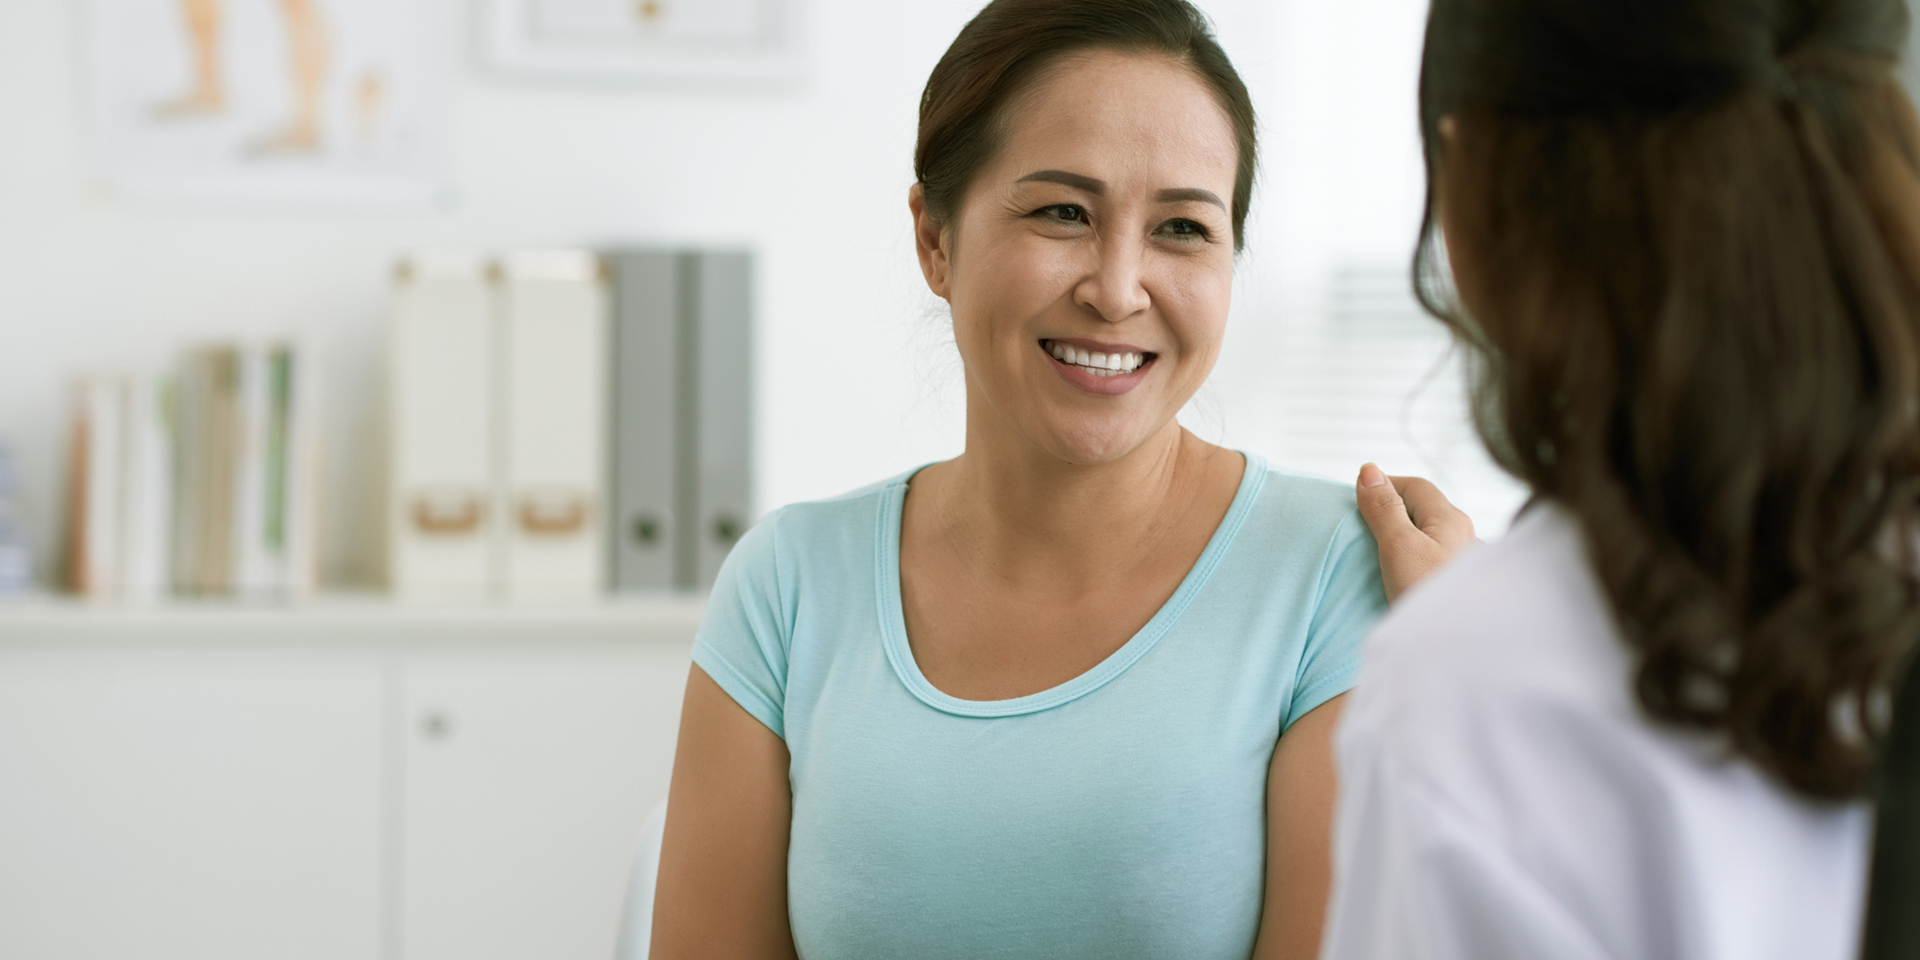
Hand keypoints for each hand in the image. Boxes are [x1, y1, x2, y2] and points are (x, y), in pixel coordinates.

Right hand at [1355, 463, 1475, 602]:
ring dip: (1408, 537)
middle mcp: (1465, 536)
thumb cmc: (1429, 593)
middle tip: (1364, 525)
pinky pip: (1437, 561)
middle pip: (1426, 510)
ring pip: (1434, 538)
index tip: (1357, 498)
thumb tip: (1369, 469)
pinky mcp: (1461, 588)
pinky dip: (1418, 560)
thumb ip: (1383, 508)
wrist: (1463, 647)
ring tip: (1382, 553)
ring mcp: (1466, 563)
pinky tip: (1408, 578)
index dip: (1385, 484)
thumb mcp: (1398, 546)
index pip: (1415, 486)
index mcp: (1451, 519)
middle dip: (1395, 509)